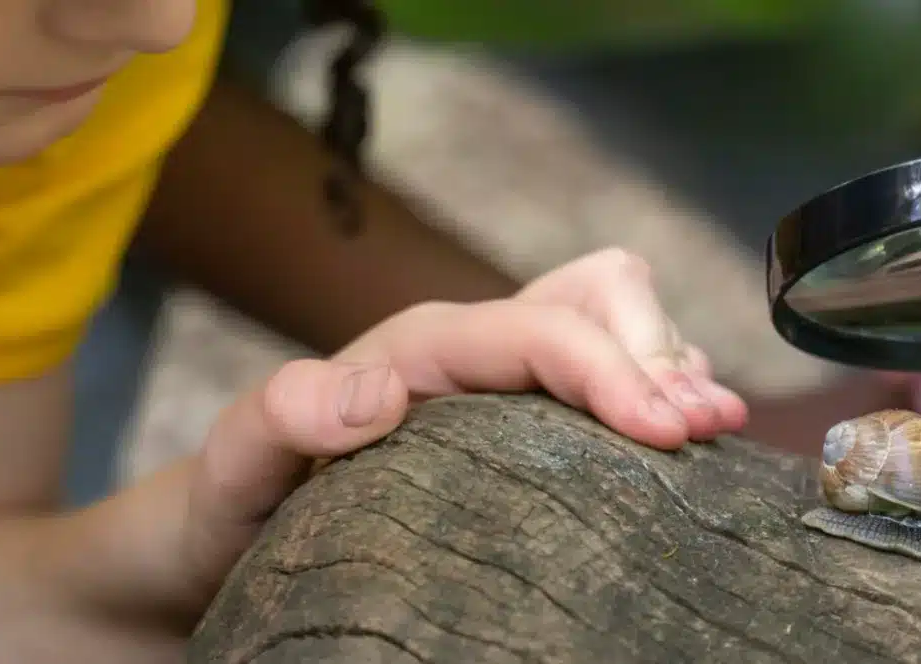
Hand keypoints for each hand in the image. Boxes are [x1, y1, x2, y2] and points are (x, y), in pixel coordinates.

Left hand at [178, 248, 745, 597]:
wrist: (216, 551)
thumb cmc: (225, 515)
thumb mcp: (231, 470)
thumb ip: (280, 416)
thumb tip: (376, 390)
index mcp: (421, 351)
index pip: (541, 328)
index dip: (615, 366)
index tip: (668, 431)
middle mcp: (475, 354)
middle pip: (605, 292)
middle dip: (661, 351)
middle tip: (696, 433)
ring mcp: (509, 389)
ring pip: (628, 327)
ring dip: (675, 372)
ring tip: (703, 437)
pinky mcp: (531, 429)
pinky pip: (621, 384)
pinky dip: (665, 402)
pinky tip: (678, 452)